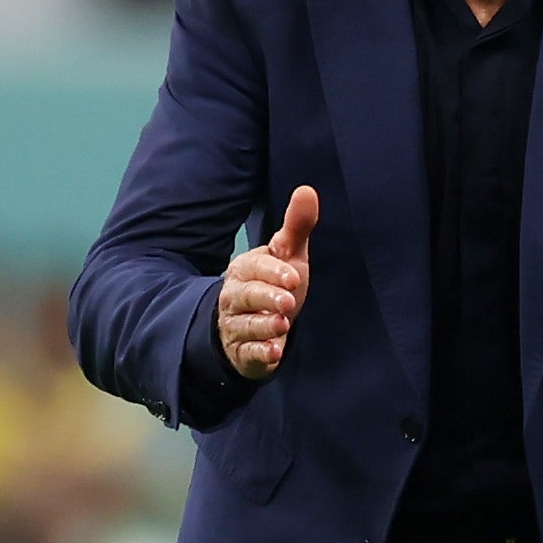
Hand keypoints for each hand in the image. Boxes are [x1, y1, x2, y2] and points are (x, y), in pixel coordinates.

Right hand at [218, 185, 316, 379]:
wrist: (255, 327)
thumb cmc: (274, 286)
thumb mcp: (288, 257)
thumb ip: (296, 227)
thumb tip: (307, 189)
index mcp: (245, 269)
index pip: (254, 268)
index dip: (273, 272)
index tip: (293, 277)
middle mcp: (234, 297)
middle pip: (245, 295)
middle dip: (266, 298)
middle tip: (288, 302)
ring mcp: (236, 326)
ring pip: (245, 326)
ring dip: (264, 326)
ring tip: (282, 326)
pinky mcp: (242, 352)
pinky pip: (247, 353)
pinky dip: (260, 353)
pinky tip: (274, 353)